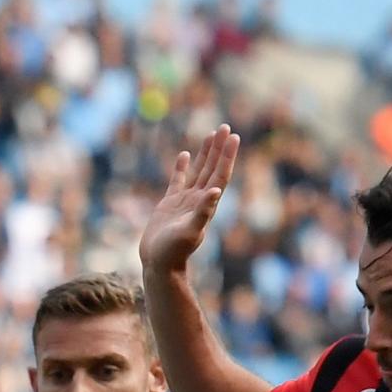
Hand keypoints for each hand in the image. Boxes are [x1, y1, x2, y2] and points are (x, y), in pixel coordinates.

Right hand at [141, 124, 239, 275]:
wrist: (158, 264)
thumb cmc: (173, 252)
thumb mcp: (189, 232)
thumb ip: (202, 212)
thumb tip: (215, 191)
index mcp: (206, 204)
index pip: (220, 174)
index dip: (227, 156)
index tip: (233, 137)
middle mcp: (198, 200)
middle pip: (212, 168)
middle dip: (219, 148)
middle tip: (225, 127)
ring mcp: (184, 201)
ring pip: (198, 171)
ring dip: (205, 153)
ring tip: (211, 135)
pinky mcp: (169, 204)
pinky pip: (178, 180)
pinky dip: (181, 167)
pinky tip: (184, 155)